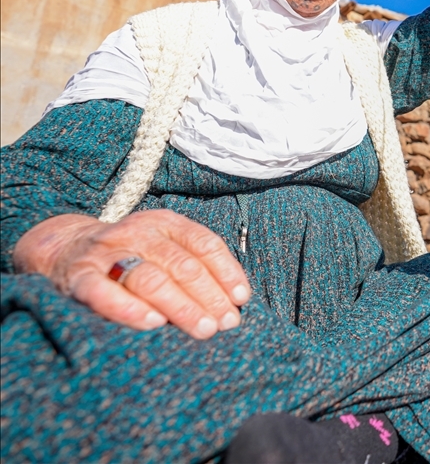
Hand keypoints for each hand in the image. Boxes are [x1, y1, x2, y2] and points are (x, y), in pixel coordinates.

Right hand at [12, 210, 250, 338]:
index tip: (241, 300)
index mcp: (164, 223)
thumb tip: (236, 300)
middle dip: (208, 296)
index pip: (204, 244)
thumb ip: (195, 264)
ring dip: (181, 306)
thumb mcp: (163, 246)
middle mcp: (137, 232)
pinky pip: (104, 293)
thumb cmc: (131, 255)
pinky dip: (130, 308)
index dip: (227, 272)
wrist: (64, 248)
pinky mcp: (78, 277)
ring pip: (150, 278)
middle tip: (226, 323)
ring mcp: (107, 253)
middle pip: (181, 265)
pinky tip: (153, 324)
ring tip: (203, 329)